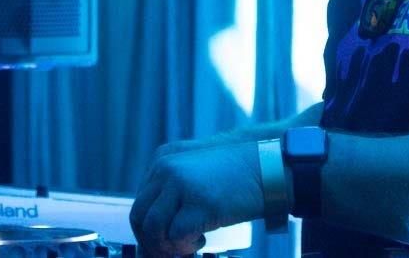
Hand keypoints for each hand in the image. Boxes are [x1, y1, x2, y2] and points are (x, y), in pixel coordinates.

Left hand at [129, 141, 263, 255]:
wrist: (269, 166)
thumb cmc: (236, 176)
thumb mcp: (197, 174)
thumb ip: (174, 191)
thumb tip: (157, 233)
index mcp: (163, 159)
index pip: (141, 201)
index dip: (148, 230)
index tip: (160, 244)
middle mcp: (166, 168)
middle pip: (139, 215)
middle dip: (150, 242)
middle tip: (168, 253)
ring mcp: (181, 184)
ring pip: (151, 227)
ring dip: (166, 246)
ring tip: (187, 246)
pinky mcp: (199, 203)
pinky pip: (174, 236)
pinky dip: (185, 246)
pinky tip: (201, 239)